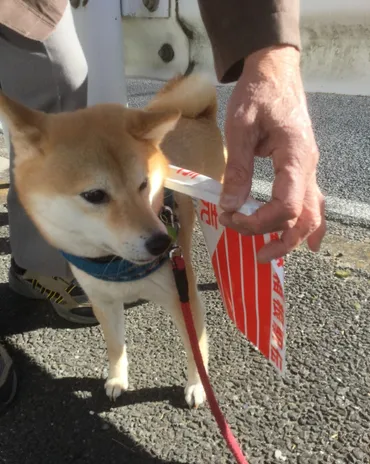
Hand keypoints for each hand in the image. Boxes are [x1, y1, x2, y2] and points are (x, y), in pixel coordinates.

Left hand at [219, 46, 325, 262]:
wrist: (275, 72)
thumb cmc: (258, 93)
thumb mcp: (240, 127)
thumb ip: (237, 169)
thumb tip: (230, 205)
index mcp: (295, 157)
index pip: (286, 207)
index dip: (258, 222)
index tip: (230, 218)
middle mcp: (308, 167)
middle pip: (305, 218)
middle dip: (279, 240)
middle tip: (254, 254)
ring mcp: (309, 168)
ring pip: (313, 213)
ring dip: (294, 238)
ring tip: (270, 252)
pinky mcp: (302, 167)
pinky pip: (312, 201)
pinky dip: (307, 223)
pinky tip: (304, 241)